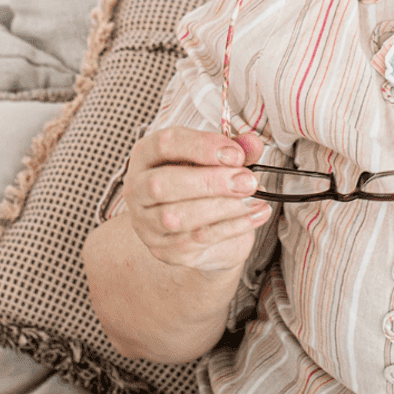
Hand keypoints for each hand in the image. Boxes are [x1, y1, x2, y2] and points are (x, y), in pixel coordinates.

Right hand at [123, 127, 270, 272]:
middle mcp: (137, 189)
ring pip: (176, 217)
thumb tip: (253, 144)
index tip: (237, 154)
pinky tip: (257, 214)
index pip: (165, 144)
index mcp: (146, 155)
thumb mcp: (219, 160)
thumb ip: (235, 150)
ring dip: (222, 207)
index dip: (202, 146)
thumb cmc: (203, 185)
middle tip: (248, 181)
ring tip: (255, 200)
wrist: (200, 230)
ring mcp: (145, 223)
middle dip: (210, 181)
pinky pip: (197, 238)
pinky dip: (233, 226)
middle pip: (162, 184)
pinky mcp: (163, 249)